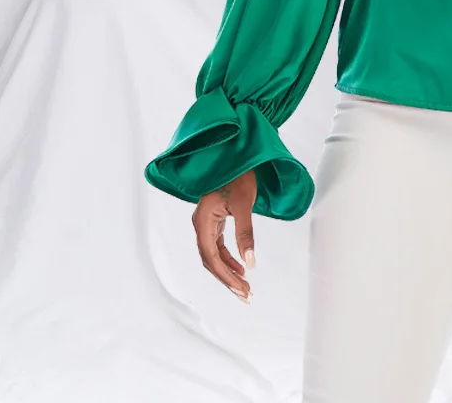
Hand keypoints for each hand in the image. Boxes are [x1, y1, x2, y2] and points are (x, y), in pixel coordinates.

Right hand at [191, 168, 257, 301]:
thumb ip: (246, 233)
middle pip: (210, 260)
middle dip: (227, 279)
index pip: (211, 257)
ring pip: (213, 256)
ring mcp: (206, 223)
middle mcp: (200, 224)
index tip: (241, 289)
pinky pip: (217, 246)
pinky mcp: (214, 221)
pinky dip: (228, 258)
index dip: (225, 276)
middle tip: (245, 295)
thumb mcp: (245, 204)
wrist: (238, 156)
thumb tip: (251, 263)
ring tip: (245, 286)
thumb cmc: (240, 175)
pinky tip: (241, 267)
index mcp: (202, 221)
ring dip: (228, 271)